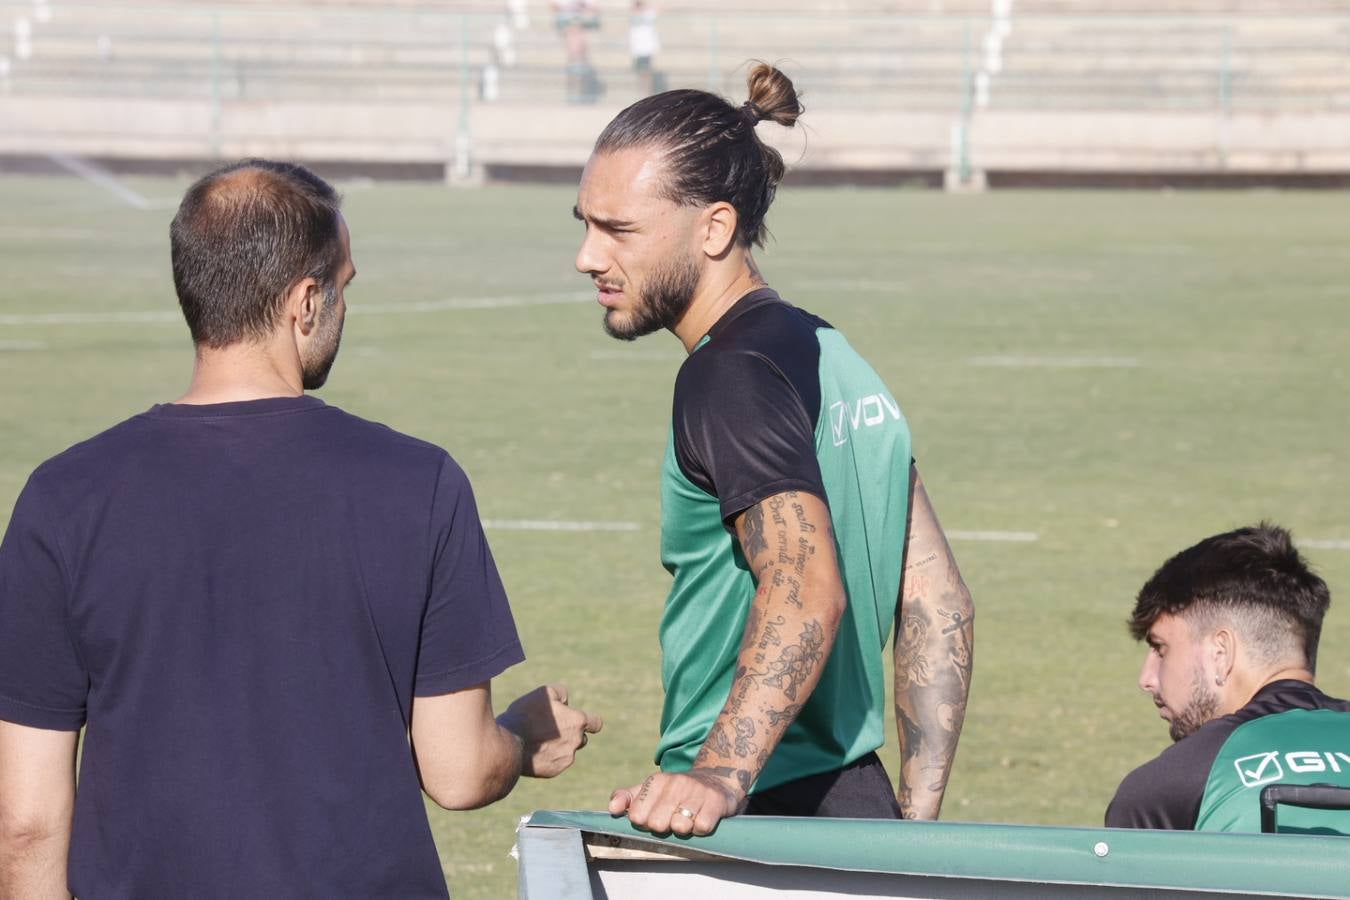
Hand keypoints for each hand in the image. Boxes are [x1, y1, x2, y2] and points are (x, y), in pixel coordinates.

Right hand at [498, 684, 601, 777]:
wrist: (506, 743)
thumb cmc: (525, 715)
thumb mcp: (544, 693)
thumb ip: (561, 694)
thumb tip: (566, 702)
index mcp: (577, 721)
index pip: (596, 723)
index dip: (590, 721)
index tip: (581, 721)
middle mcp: (576, 742)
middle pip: (581, 738)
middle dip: (570, 733)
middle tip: (549, 728)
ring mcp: (566, 758)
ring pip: (568, 751)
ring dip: (559, 746)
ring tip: (539, 740)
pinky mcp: (554, 771)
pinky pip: (556, 763)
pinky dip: (548, 758)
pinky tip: (533, 751)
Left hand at [608, 767, 746, 836]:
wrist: (716, 780)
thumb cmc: (677, 792)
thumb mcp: (651, 790)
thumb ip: (628, 798)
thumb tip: (612, 809)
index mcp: (656, 781)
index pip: (638, 816)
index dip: (645, 823)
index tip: (655, 817)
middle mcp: (675, 783)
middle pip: (658, 825)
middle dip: (665, 828)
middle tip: (673, 819)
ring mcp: (696, 791)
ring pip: (680, 827)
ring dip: (684, 829)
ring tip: (689, 819)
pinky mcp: (716, 801)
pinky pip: (702, 827)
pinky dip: (701, 829)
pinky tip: (702, 819)